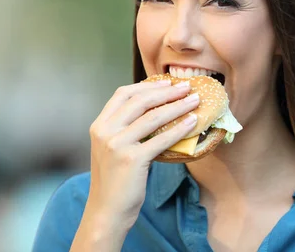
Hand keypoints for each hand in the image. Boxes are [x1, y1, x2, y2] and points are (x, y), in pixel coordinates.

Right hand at [85, 80, 198, 231]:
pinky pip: (161, 139)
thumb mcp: (112, 149)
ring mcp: (117, 145)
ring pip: (153, 117)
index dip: (147, 86)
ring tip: (195, 101)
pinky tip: (191, 123)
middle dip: (167, 91)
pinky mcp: (132, 159)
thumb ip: (125, 129)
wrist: (107, 211)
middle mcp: (105, 131)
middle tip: (187, 87)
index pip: (122, 94)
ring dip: (178, 106)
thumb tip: (158, 111)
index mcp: (99, 125)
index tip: (167, 82)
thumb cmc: (115, 181)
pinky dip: (179, 128)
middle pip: (140, 101)